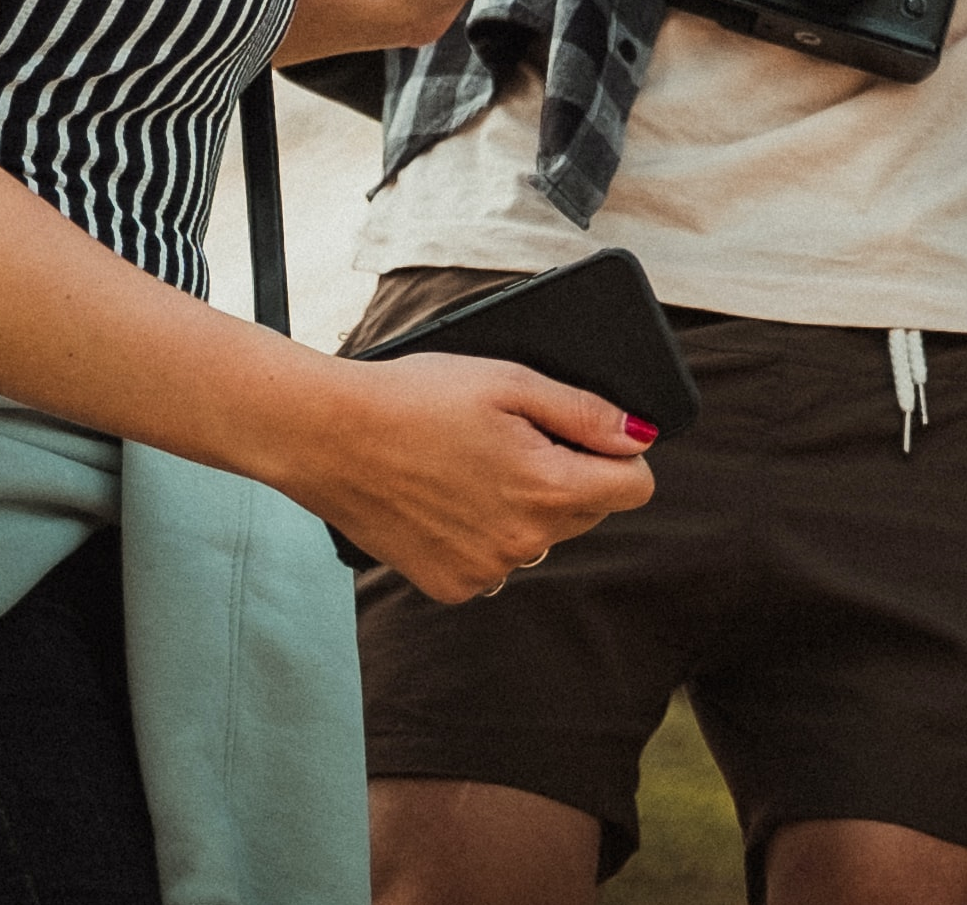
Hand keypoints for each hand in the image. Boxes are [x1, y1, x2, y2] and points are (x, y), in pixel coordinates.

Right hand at [272, 350, 657, 602]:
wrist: (326, 436)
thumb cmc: (413, 398)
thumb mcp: (509, 382)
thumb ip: (584, 412)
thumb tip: (639, 436)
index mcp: (549, 488)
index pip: (635, 487)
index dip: (618, 454)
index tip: (587, 435)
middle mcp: (525, 541)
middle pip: (588, 512)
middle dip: (568, 476)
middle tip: (512, 440)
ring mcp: (487, 570)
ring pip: (541, 538)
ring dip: (526, 508)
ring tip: (471, 467)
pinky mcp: (451, 585)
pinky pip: (496, 562)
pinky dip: (483, 535)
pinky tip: (446, 500)